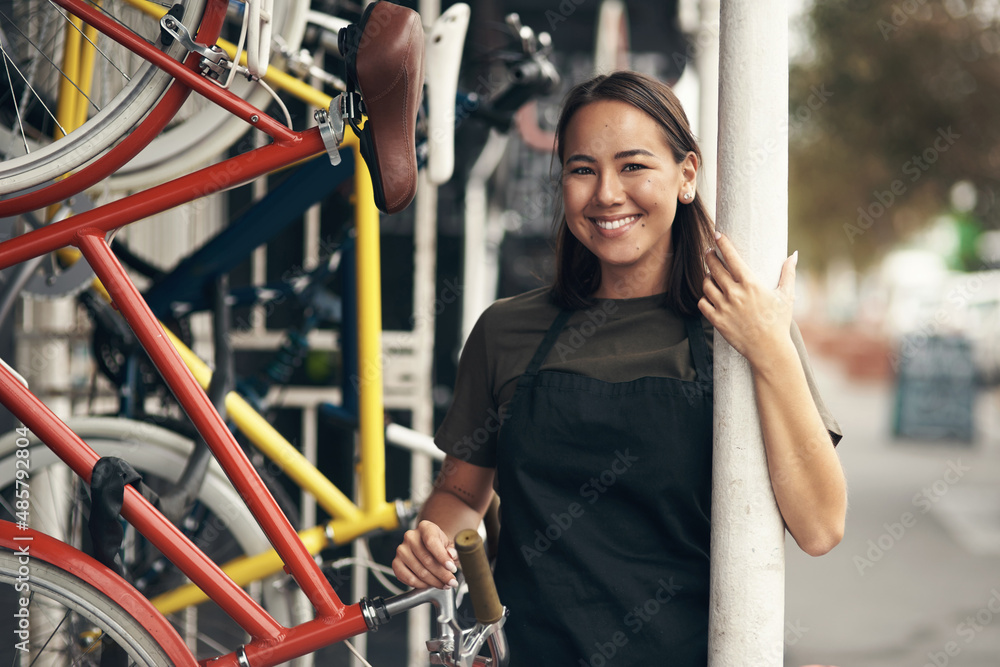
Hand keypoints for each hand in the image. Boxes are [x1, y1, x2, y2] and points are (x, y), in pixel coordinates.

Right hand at [393, 520, 459, 588]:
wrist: (429, 548)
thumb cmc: (441, 546)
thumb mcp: (451, 545)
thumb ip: (454, 550)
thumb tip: (451, 554)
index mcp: (425, 527)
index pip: (431, 542)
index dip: (442, 557)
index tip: (452, 569)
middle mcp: (411, 537)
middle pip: (427, 560)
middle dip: (442, 575)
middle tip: (451, 582)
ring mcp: (401, 550)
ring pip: (420, 572)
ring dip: (434, 582)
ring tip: (444, 584)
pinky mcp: (396, 563)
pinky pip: (408, 579)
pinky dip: (421, 585)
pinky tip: (430, 584)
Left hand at [698, 232, 796, 367]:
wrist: (768, 349)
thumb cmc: (779, 322)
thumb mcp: (786, 296)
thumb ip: (788, 273)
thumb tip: (794, 255)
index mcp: (750, 284)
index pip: (732, 257)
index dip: (723, 243)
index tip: (717, 234)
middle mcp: (734, 294)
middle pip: (714, 268)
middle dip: (710, 256)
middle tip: (710, 252)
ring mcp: (724, 307)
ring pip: (706, 285)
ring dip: (706, 277)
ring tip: (710, 275)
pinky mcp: (717, 320)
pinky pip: (702, 303)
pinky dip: (704, 297)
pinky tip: (709, 295)